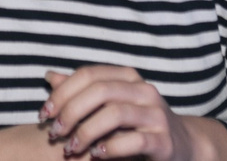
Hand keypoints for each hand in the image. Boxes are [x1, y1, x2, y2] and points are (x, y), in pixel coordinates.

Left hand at [40, 64, 192, 159]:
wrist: (182, 147)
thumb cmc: (136, 126)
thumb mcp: (109, 106)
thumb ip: (82, 93)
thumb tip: (50, 76)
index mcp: (127, 77)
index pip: (88, 74)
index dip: (62, 92)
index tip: (44, 114)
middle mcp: (144, 90)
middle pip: (100, 90)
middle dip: (71, 112)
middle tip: (54, 133)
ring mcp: (157, 114)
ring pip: (115, 114)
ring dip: (86, 132)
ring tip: (71, 148)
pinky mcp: (164, 141)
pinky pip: (135, 140)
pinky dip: (111, 147)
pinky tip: (97, 154)